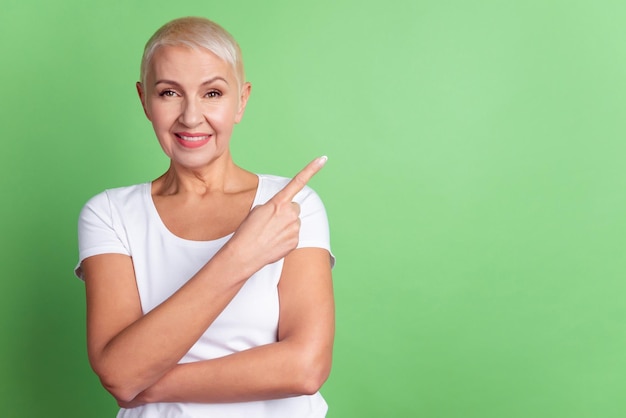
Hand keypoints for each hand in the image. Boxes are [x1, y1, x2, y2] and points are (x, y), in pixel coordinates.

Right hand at [228, 156, 327, 273]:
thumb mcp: (259, 210)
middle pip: (294, 208)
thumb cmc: (248, 231)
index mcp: (279, 202)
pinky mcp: (296, 241)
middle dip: (286, 213)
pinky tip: (274, 242)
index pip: (297, 182)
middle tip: (271, 223)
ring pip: (294, 222)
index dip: (311, 169)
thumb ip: (276, 206)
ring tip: (271, 233)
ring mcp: (294, 228)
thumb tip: (285, 212)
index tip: (322, 159)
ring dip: (285, 226)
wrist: (245, 253)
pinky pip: (294, 235)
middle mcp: (290, 213)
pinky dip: (286, 238)